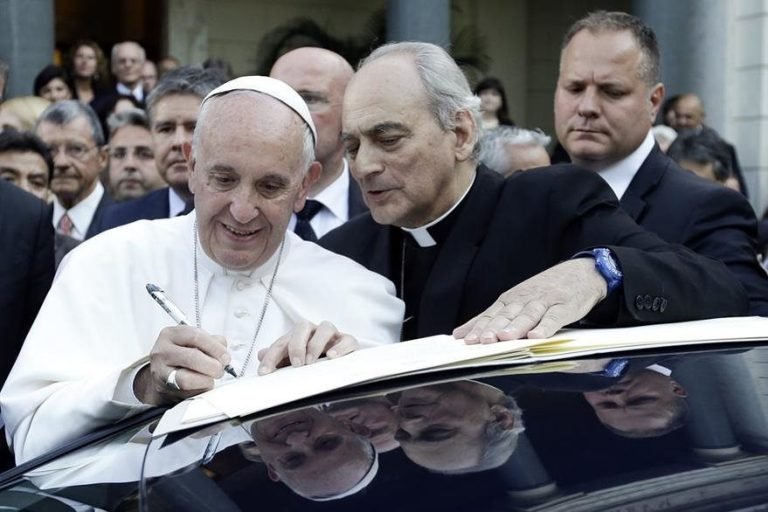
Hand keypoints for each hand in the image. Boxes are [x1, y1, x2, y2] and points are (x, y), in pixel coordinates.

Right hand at [134, 325, 231, 404]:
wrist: (163, 377)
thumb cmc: (183, 357)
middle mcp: (162, 351)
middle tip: (221, 369)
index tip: (226, 357)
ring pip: (186, 378)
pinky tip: (203, 384)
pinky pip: (186, 392)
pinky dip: (199, 388)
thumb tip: (224, 354)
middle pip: (192, 356)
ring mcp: (159, 371)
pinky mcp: (162, 388)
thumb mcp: (195, 343)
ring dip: (206, 379)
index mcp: (172, 334)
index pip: (196, 336)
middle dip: (213, 365)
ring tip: (211, 378)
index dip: (215, 348)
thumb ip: (212, 342)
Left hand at [257, 320, 357, 374]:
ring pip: (325, 328)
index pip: (282, 343)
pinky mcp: (348, 341)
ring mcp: (332, 335)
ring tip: (311, 361)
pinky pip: (346, 339)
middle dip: (296, 345)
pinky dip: (339, 348)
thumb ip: (278, 357)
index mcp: (298, 335)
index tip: (264, 372)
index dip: (271, 357)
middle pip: (302, 326)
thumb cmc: (314, 357)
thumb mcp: (293, 359)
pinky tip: (332, 357)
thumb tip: (261, 354)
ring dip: (316, 344)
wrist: (340, 356)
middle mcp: (314, 331)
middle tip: (295, 364)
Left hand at [453, 258, 606, 343]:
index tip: (465, 339)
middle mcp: (524, 299)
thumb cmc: (544, 291)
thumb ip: (493, 317)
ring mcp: (544, 302)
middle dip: (493, 328)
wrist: (581, 273)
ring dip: (515, 327)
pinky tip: (537, 336)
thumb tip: (461, 333)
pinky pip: (554, 318)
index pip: (491, 314)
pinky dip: (545, 327)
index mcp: (511, 300)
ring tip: (504, 337)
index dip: (478, 327)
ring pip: (527, 316)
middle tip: (481, 341)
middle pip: (506, 316)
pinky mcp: (564, 307)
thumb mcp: (517, 300)